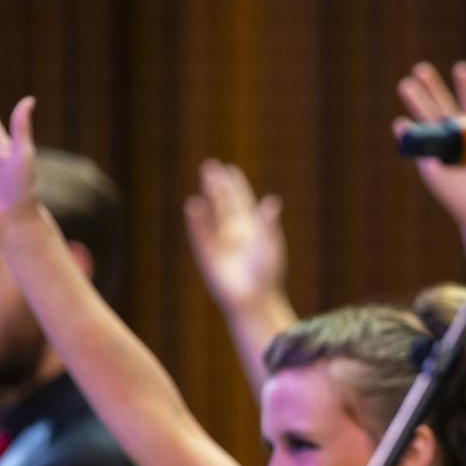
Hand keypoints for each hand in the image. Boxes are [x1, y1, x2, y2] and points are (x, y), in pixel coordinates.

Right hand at [184, 160, 287, 313]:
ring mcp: (220, 242)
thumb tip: (271, 201)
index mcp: (252, 229)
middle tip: (211, 166)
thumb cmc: (266, 275)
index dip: (236, 186)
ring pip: (212, 214)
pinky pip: (200, 233)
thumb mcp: (270, 247)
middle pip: (224, 203)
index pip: (242, 201)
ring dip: (208, 196)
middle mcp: (234, 232)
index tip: (231, 170)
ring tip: (205, 178)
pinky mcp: (207, 254)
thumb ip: (268, 225)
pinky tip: (194, 204)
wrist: (253, 299)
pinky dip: (198, 219)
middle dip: (218, 185)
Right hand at [396, 60, 465, 230]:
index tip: (462, 69)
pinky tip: (400, 124)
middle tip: (421, 68)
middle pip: (443, 106)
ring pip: (427, 121)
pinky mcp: (429, 164)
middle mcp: (458, 135)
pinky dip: (407, 136)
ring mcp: (441, 148)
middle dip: (432, 87)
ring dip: (416, 103)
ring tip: (406, 84)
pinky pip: (416, 147)